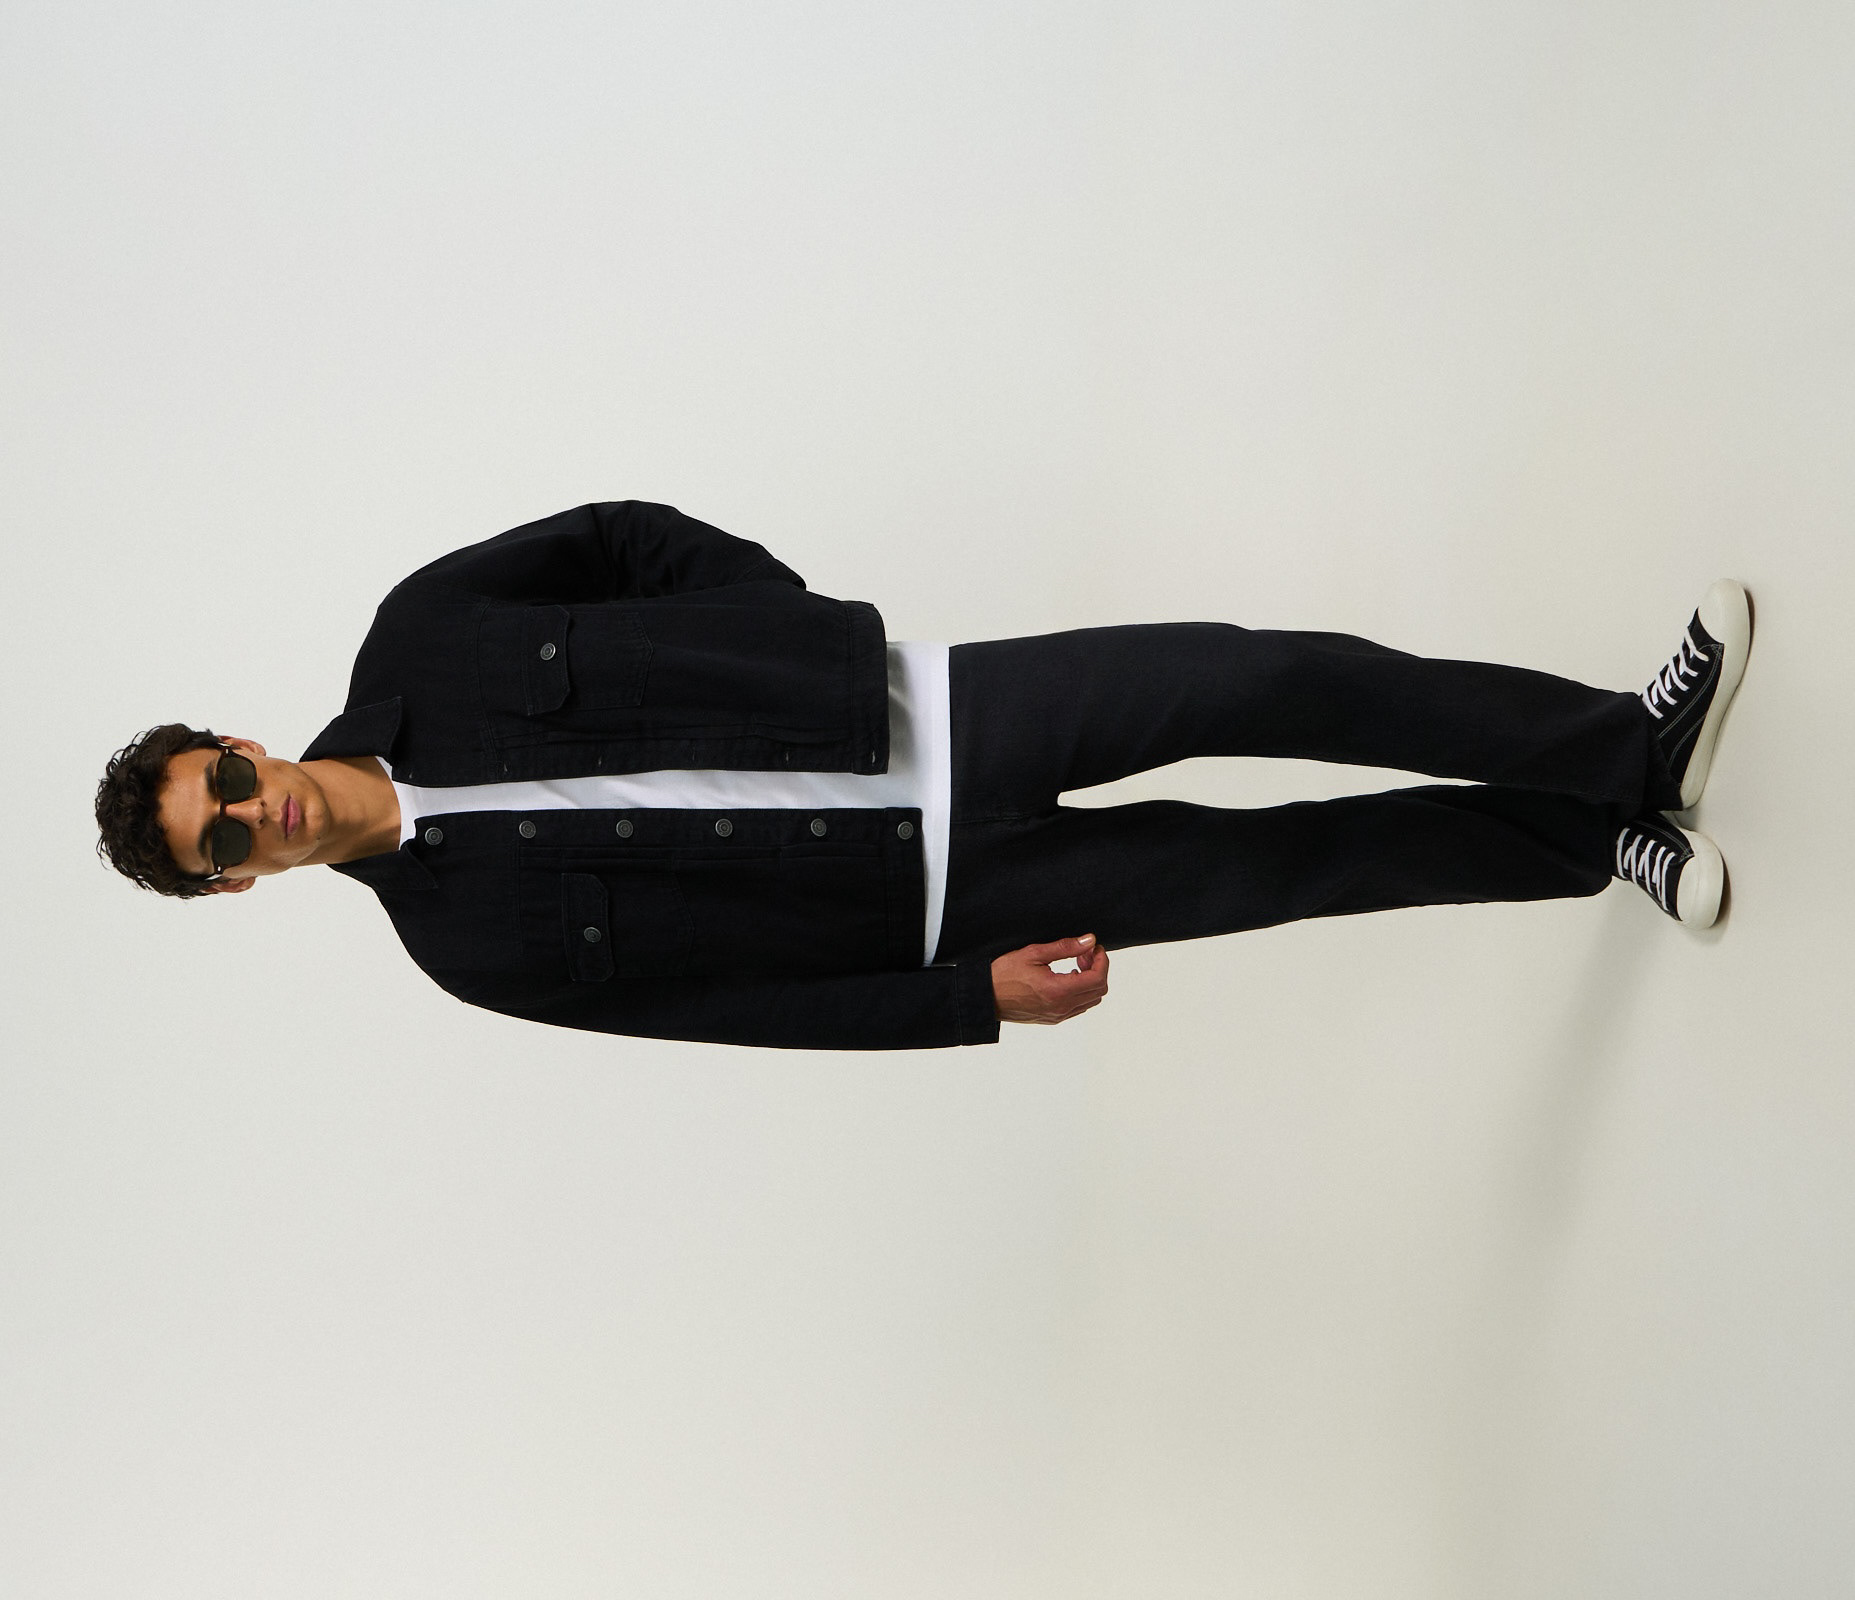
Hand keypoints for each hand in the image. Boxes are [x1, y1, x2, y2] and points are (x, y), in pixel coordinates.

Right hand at [991, 935, 1109, 1024]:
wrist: (986, 997)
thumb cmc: (1004, 974)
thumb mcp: (1034, 953)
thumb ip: (1065, 947)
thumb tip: (1089, 940)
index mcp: (1058, 991)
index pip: (1098, 978)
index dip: (1102, 960)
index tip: (1094, 947)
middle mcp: (1062, 1007)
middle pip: (1099, 990)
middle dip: (1098, 968)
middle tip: (1084, 953)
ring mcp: (1059, 1015)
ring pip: (1092, 1000)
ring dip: (1090, 980)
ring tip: (1075, 964)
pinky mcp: (1053, 1019)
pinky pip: (1079, 1006)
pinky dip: (1082, 991)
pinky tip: (1066, 978)